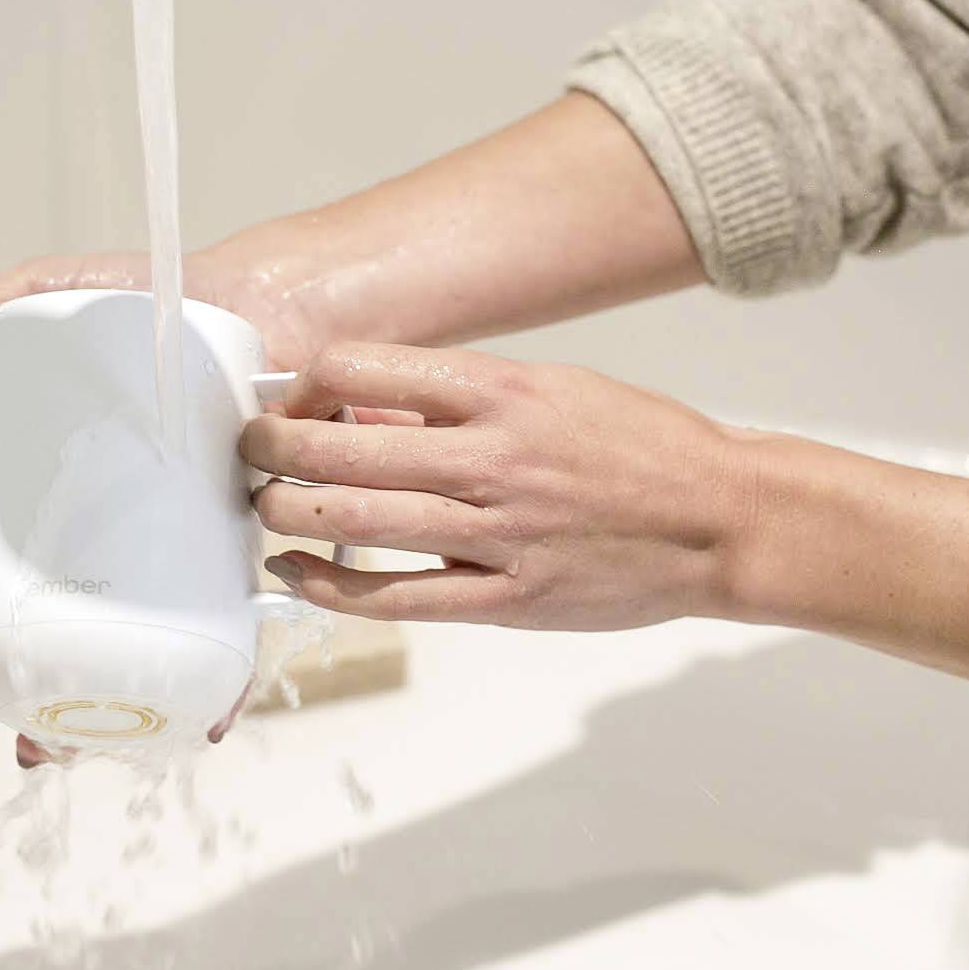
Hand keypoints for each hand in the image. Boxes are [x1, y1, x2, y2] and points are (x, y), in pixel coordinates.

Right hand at [0, 243, 325, 763]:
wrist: (264, 301)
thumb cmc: (158, 301)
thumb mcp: (60, 291)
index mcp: (59, 500)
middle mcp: (110, 546)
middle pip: (42, 631)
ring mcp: (171, 564)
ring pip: (120, 663)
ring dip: (77, 714)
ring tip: (44, 738)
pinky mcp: (237, 567)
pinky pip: (222, 654)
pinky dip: (207, 700)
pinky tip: (192, 730)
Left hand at [242, 342, 748, 629]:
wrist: (723, 520)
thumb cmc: (638, 445)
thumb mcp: (550, 389)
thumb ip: (457, 401)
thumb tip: (361, 412)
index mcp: (502, 390)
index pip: (362, 369)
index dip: (306, 384)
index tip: (290, 400)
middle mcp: (493, 456)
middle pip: (342, 446)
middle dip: (271, 448)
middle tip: (245, 451)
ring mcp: (500, 532)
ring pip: (358, 520)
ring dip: (288, 511)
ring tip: (260, 504)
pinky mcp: (508, 600)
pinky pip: (398, 598)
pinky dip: (330, 585)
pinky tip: (291, 571)